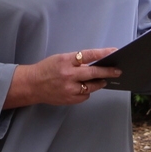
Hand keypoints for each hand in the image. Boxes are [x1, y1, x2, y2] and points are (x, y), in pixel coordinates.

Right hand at [4, 48, 119, 107]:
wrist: (32, 85)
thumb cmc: (47, 69)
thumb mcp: (60, 59)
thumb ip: (76, 61)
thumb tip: (96, 63)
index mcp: (66, 61)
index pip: (88, 55)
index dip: (103, 53)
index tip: (114, 51)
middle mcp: (68, 75)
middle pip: (93, 73)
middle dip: (108, 72)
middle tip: (117, 71)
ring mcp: (69, 89)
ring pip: (92, 86)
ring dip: (99, 82)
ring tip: (103, 79)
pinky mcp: (69, 99)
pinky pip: (85, 95)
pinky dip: (87, 91)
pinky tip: (83, 87)